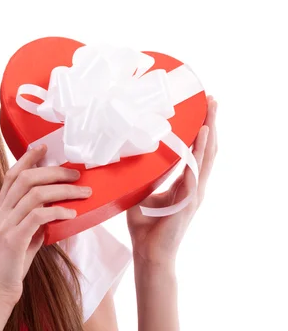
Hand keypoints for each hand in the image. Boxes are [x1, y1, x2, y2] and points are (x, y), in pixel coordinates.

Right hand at [0, 145, 91, 306]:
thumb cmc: (12, 263)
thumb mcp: (24, 235)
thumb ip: (35, 219)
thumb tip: (57, 207)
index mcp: (1, 209)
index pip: (12, 175)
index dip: (27, 158)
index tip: (43, 147)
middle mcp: (1, 212)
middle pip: (26, 178)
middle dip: (53, 171)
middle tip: (76, 174)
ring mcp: (5, 225)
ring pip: (34, 194)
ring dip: (62, 190)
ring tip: (83, 193)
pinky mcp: (14, 240)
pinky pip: (38, 216)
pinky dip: (57, 211)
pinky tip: (71, 213)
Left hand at [127, 95, 217, 266]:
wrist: (148, 253)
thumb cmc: (145, 227)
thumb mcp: (144, 193)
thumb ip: (148, 176)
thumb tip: (141, 157)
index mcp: (185, 183)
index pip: (196, 151)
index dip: (201, 130)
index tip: (203, 109)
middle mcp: (194, 187)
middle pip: (206, 150)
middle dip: (210, 124)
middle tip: (213, 101)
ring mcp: (193, 195)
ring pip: (205, 160)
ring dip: (208, 136)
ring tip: (210, 116)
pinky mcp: (187, 204)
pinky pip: (194, 177)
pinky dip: (197, 159)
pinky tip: (200, 144)